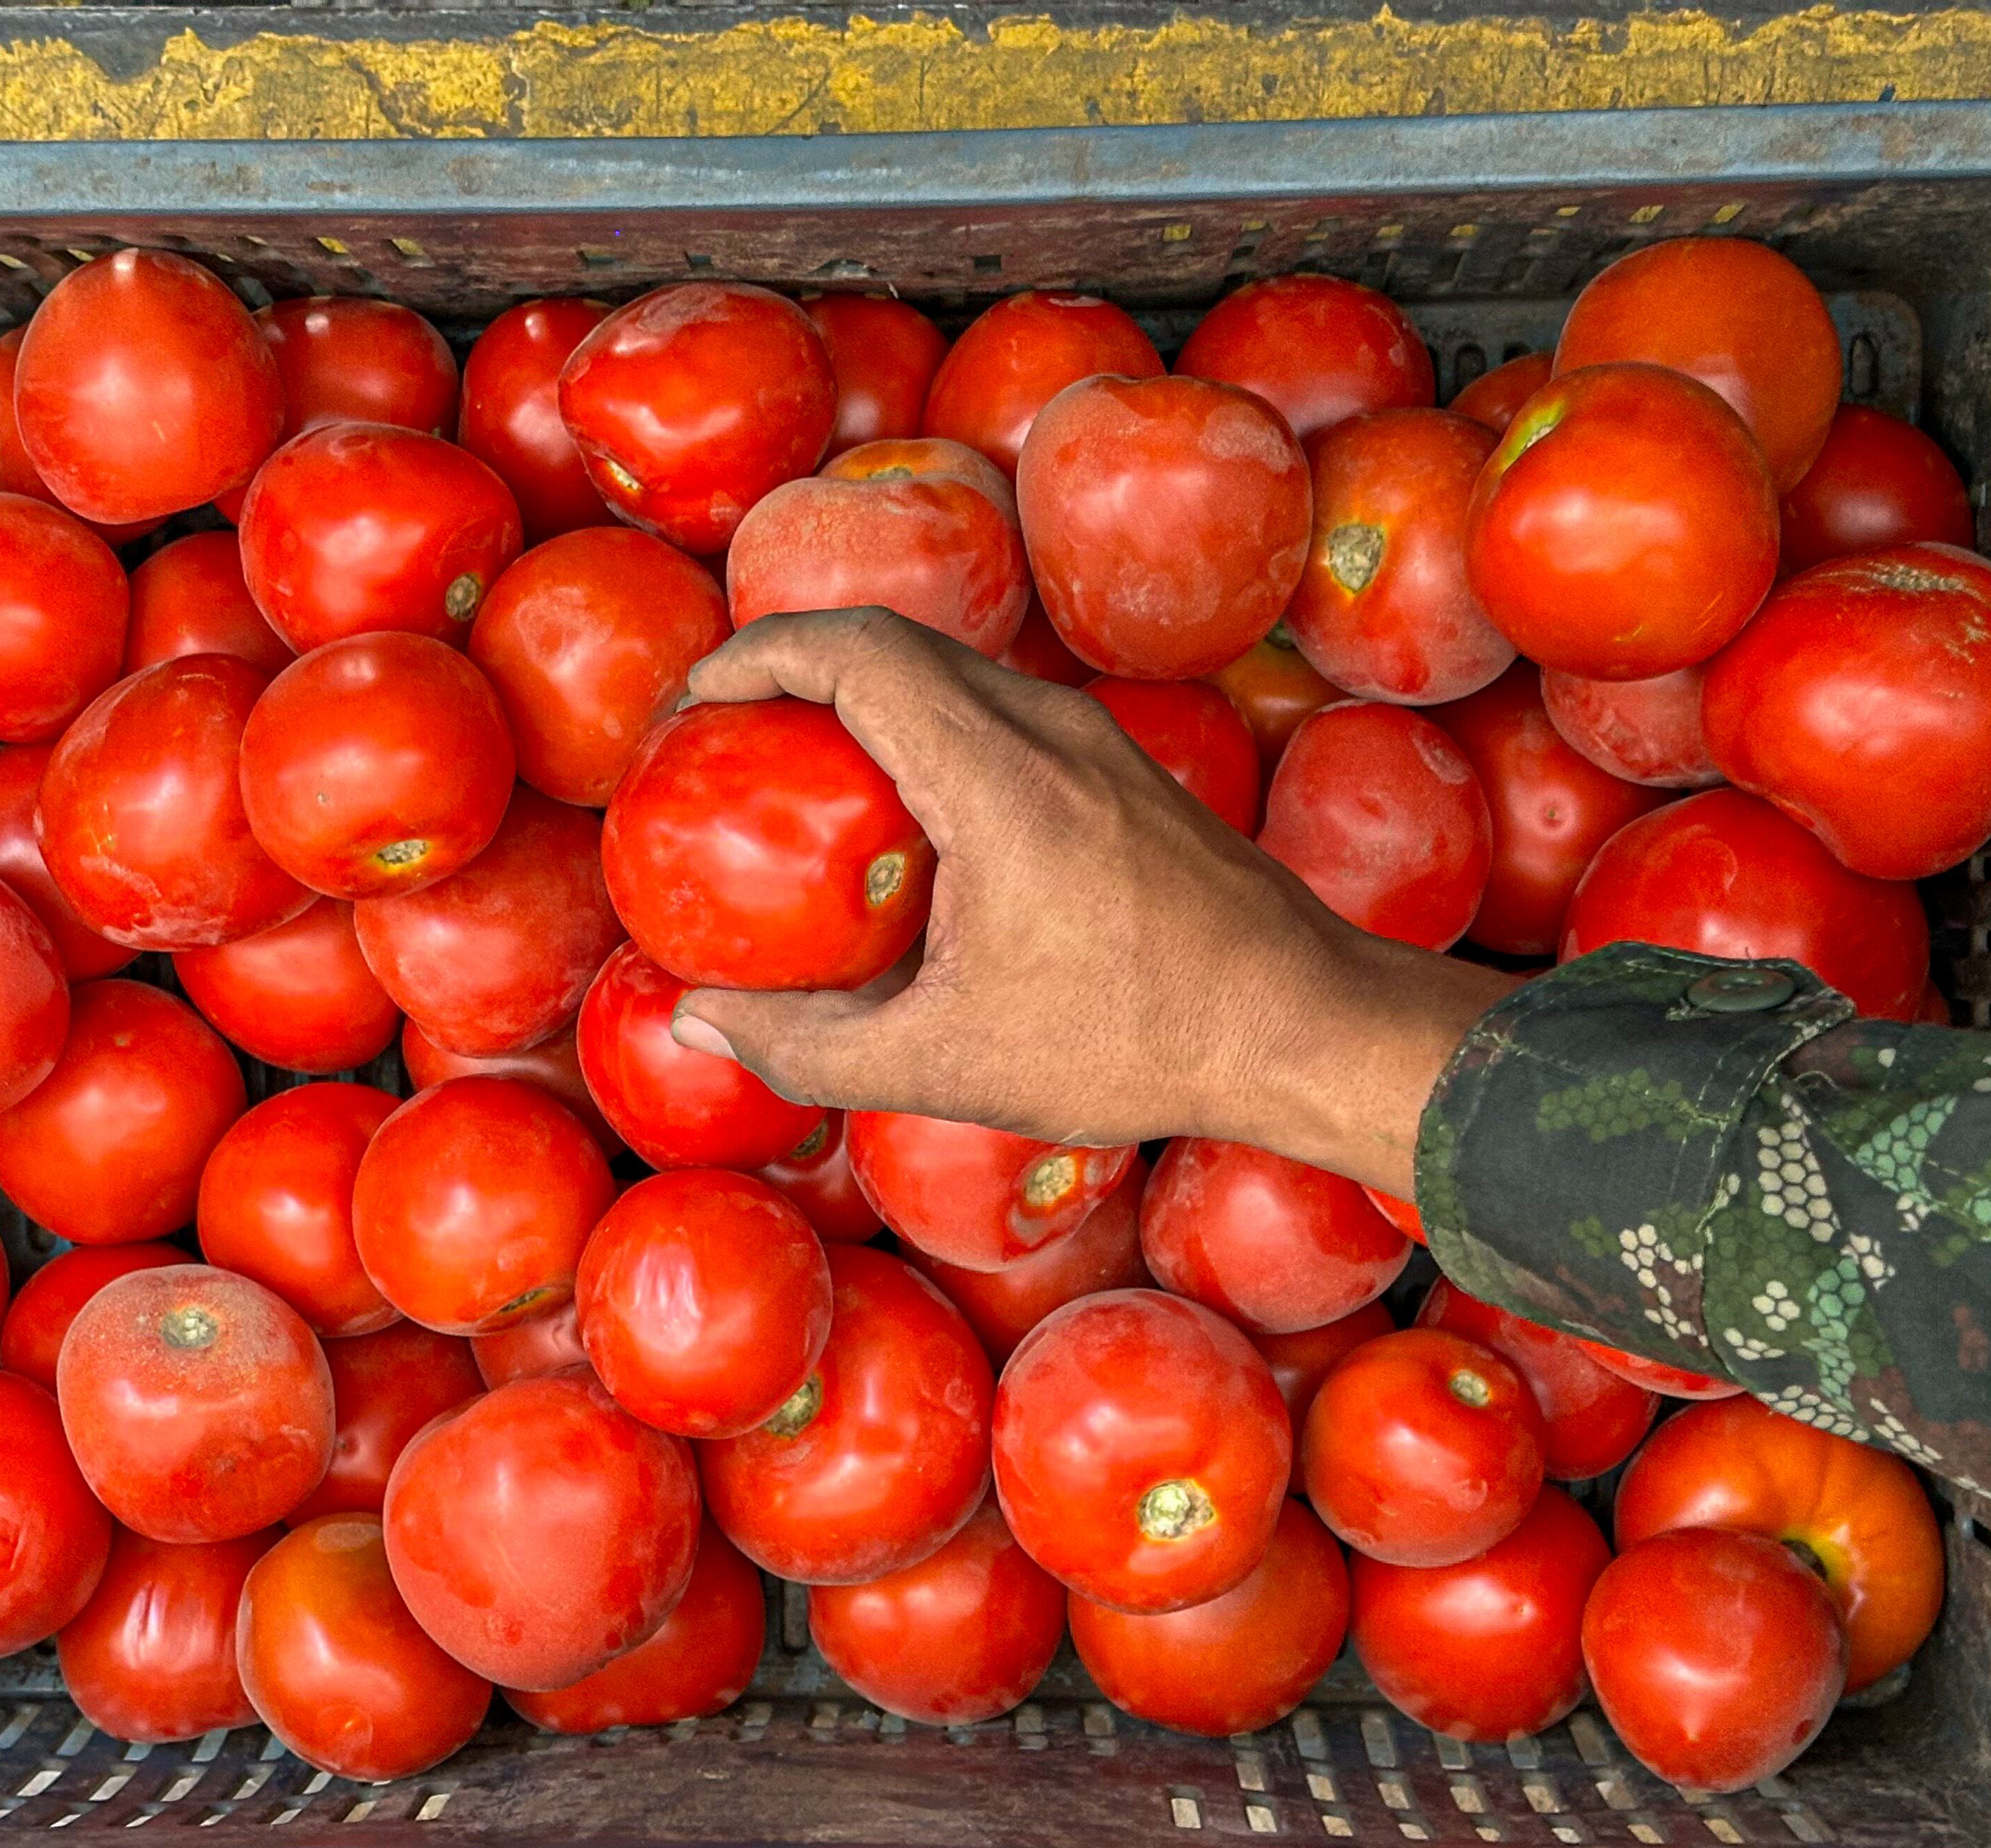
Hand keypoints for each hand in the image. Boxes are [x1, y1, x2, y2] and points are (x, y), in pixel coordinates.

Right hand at [666, 609, 1517, 1196]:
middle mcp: (1047, 727)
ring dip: (860, 690)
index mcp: (997, 776)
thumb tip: (696, 1026)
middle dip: (788, 662)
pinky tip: (902, 810)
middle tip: (721, 730)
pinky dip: (923, 723)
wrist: (1300, 1021)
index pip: (853, 650)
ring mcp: (1092, 737)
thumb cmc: (1134, 1041)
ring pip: (950, 667)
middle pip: (890, 639)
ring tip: (795, 763)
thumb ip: (807, 1046)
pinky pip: (997, 705)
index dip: (753, 655)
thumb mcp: (948, 1064)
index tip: (690, 703)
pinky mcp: (1119, 764)